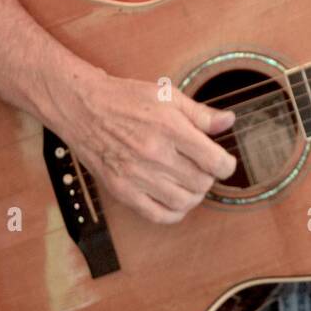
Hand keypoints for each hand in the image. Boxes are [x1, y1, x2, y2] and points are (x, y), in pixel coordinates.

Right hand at [58, 71, 236, 224]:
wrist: (81, 108)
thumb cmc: (125, 98)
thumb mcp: (167, 95)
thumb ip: (200, 113)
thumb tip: (228, 122)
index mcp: (169, 128)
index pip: (214, 161)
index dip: (226, 165)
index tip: (223, 162)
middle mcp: (154, 155)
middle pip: (201, 183)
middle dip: (209, 177)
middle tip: (202, 167)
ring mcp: (136, 176)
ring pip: (183, 202)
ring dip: (194, 195)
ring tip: (189, 182)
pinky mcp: (122, 190)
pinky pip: (158, 215)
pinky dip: (174, 213)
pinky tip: (175, 200)